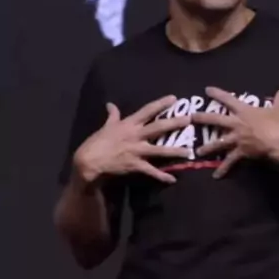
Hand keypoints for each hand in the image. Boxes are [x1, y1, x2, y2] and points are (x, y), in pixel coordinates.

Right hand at [73, 96, 190, 184]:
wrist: (89, 161)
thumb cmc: (96, 143)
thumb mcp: (105, 127)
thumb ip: (112, 116)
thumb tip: (110, 104)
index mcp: (128, 124)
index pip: (147, 111)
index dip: (161, 104)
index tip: (174, 98)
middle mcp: (135, 135)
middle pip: (158, 127)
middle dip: (174, 123)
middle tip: (189, 119)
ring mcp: (136, 151)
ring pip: (160, 150)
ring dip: (175, 151)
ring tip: (189, 151)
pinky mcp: (135, 165)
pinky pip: (151, 171)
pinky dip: (162, 176)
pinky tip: (173, 179)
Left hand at [192, 84, 278, 177]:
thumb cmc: (278, 124)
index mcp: (244, 111)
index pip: (228, 99)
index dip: (217, 94)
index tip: (207, 90)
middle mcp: (236, 124)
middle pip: (215, 120)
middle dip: (202, 118)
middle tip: (190, 118)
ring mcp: (236, 139)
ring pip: (218, 142)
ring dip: (207, 147)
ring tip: (198, 151)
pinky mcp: (240, 152)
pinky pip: (230, 162)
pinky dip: (223, 169)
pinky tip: (215, 176)